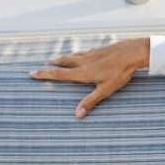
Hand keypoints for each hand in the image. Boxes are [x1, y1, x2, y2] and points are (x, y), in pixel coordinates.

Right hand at [29, 39, 149, 117]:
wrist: (132, 52)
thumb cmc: (120, 72)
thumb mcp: (105, 90)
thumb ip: (90, 101)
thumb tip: (77, 115)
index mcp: (82, 72)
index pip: (59, 75)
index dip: (45, 74)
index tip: (32, 73)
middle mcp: (83, 61)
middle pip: (63, 62)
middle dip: (52, 64)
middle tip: (43, 65)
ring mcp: (91, 54)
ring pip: (72, 55)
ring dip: (63, 58)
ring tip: (57, 59)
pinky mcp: (99, 49)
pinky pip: (83, 52)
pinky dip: (77, 54)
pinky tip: (82, 54)